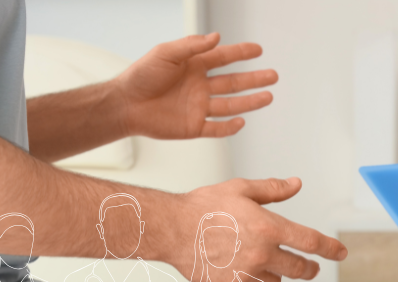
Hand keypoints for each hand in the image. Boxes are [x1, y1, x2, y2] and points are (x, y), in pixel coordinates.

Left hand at [114, 33, 277, 138]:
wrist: (125, 104)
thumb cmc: (140, 75)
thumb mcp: (165, 53)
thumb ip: (191, 45)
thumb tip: (216, 37)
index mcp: (194, 66)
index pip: (223, 58)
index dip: (241, 53)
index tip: (258, 49)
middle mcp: (200, 86)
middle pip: (233, 82)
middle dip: (254, 79)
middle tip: (273, 75)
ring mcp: (198, 107)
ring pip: (230, 105)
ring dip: (250, 101)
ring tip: (269, 96)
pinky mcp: (193, 127)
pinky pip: (216, 128)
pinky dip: (229, 127)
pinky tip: (242, 122)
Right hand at [172, 177, 347, 281]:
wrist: (170, 229)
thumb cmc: (202, 207)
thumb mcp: (240, 189)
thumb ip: (272, 190)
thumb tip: (296, 184)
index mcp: (268, 227)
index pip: (311, 242)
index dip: (331, 249)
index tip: (341, 253)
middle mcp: (261, 254)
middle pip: (299, 269)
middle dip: (307, 268)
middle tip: (308, 267)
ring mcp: (246, 275)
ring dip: (272, 276)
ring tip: (255, 263)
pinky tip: (237, 275)